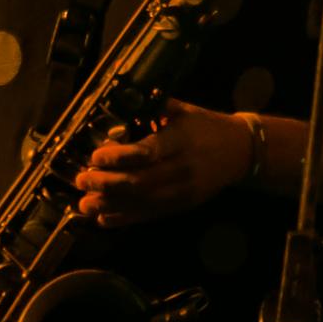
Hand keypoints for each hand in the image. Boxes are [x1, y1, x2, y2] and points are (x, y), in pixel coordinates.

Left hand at [74, 100, 251, 226]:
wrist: (240, 152)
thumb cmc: (207, 126)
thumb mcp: (183, 110)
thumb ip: (152, 108)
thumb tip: (118, 103)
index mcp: (181, 140)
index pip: (148, 152)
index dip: (119, 157)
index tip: (95, 156)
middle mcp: (182, 169)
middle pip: (140, 182)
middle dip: (106, 183)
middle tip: (82, 179)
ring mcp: (182, 192)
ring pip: (141, 203)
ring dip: (109, 205)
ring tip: (84, 203)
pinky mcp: (182, 207)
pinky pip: (149, 215)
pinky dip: (124, 218)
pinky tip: (103, 218)